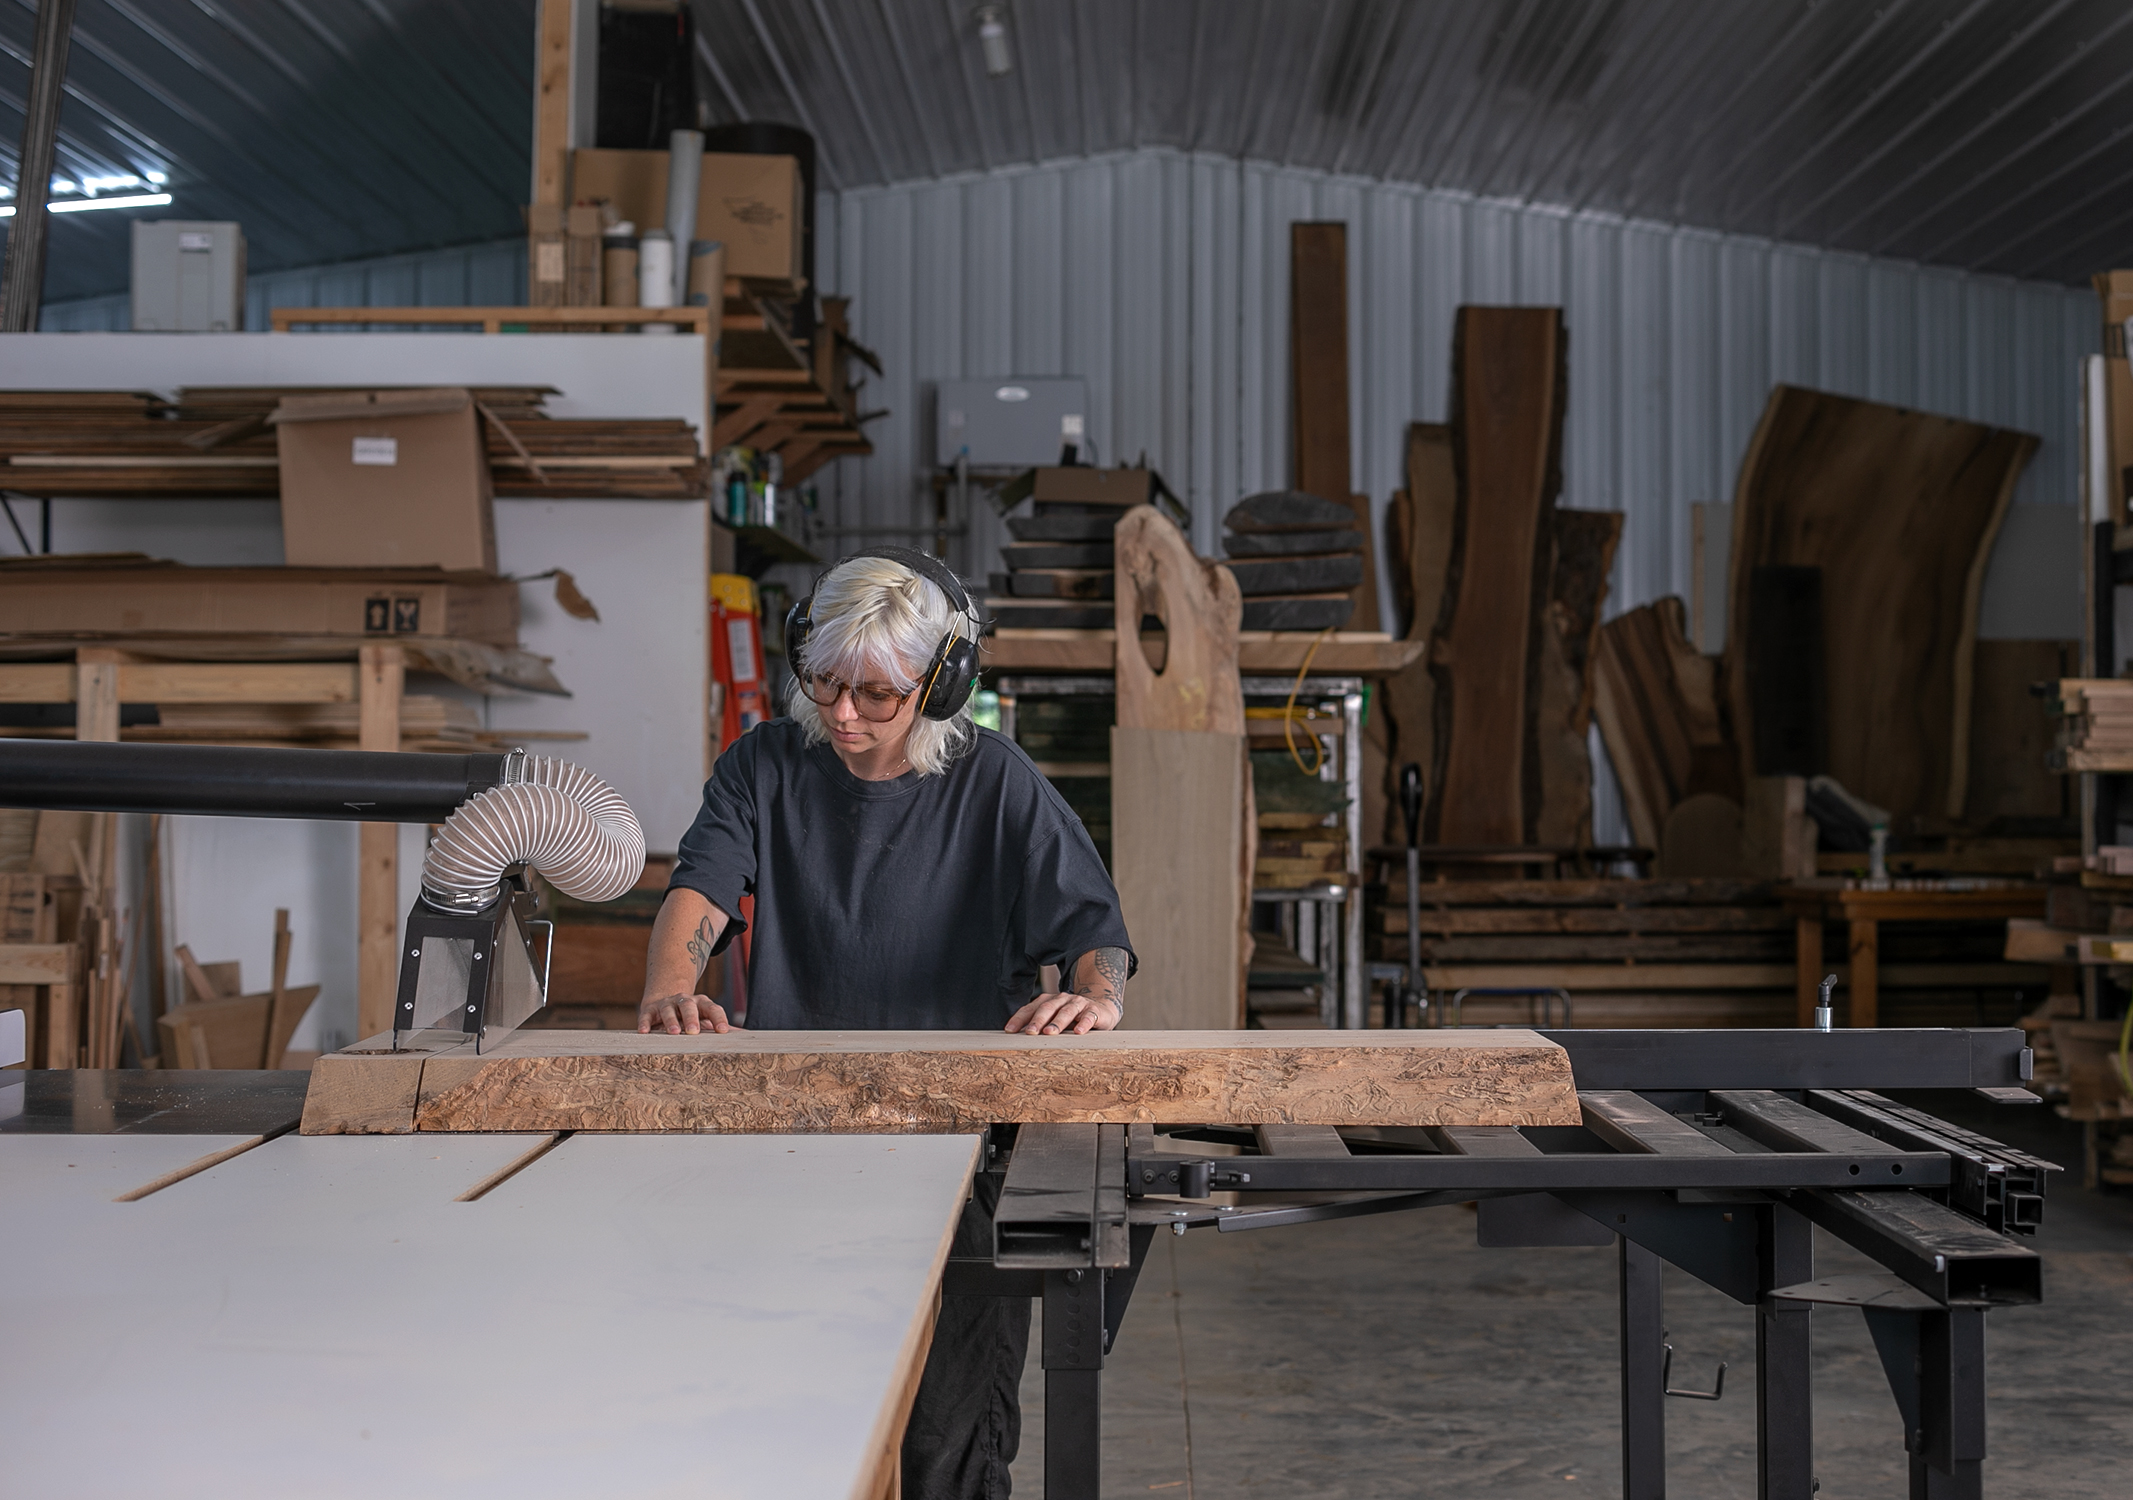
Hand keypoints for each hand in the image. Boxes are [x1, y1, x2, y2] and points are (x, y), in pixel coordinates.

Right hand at [638, 991, 731, 1035]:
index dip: (718, 1018)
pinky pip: (646, 1015)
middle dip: (692, 1018)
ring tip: (673, 1032)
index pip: (712, 1008)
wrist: (666, 1001)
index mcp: (702, 1004)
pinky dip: (645, 1023)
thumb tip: (745, 1036)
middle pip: (689, 1006)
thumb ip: (722, 1026)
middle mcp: (684, 1001)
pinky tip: (644, 1032)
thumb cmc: (692, 1015)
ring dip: (670, 1020)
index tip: (723, 1031)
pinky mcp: (650, 1010)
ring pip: (669, 1009)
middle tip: (694, 1031)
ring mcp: (666, 1004)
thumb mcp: (707, 1019)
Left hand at [1004, 992, 1121, 1035]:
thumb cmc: (1072, 1018)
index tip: (1009, 1030)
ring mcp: (1078, 1003)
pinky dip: (1084, 1023)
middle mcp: (1061, 1000)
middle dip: (1037, 1020)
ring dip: (1057, 1022)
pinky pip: (1089, 1016)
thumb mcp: (1054, 1020)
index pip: (1030, 1008)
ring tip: (1050, 1033)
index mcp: (1048, 1002)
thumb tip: (1016, 1039)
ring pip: (1066, 1011)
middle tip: (1030, 1032)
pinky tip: (1079, 1032)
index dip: (1019, 1018)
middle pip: (1047, 1008)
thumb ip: (1040, 1026)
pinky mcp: (1094, 1010)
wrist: (1101, 1009)